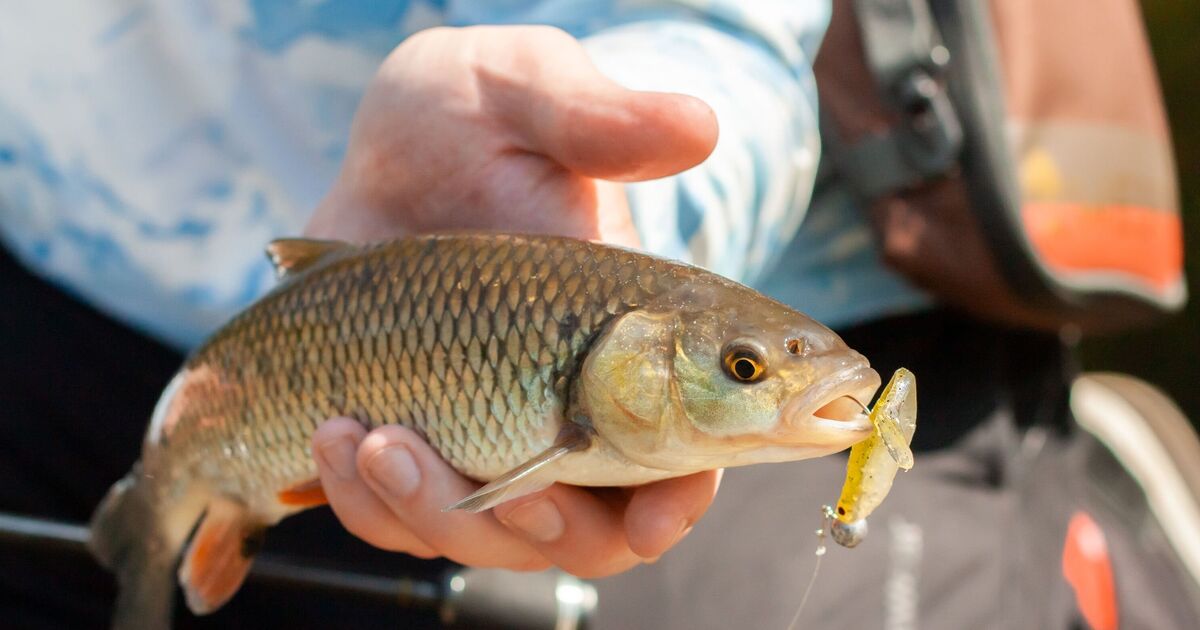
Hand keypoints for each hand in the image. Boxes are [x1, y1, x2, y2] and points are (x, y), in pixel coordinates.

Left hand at [304, 25, 720, 576]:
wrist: (378, 157)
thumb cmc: (471, 114)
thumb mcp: (525, 92)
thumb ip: (599, 119)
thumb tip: (696, 126)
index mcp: (631, 341)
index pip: (688, 446)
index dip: (685, 496)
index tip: (656, 517)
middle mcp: (572, 405)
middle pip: (589, 525)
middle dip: (539, 522)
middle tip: (489, 471)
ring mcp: (495, 431)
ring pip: (493, 535)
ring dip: (432, 512)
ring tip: (366, 440)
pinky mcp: (422, 443)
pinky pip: (405, 518)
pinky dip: (369, 503)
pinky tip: (329, 438)